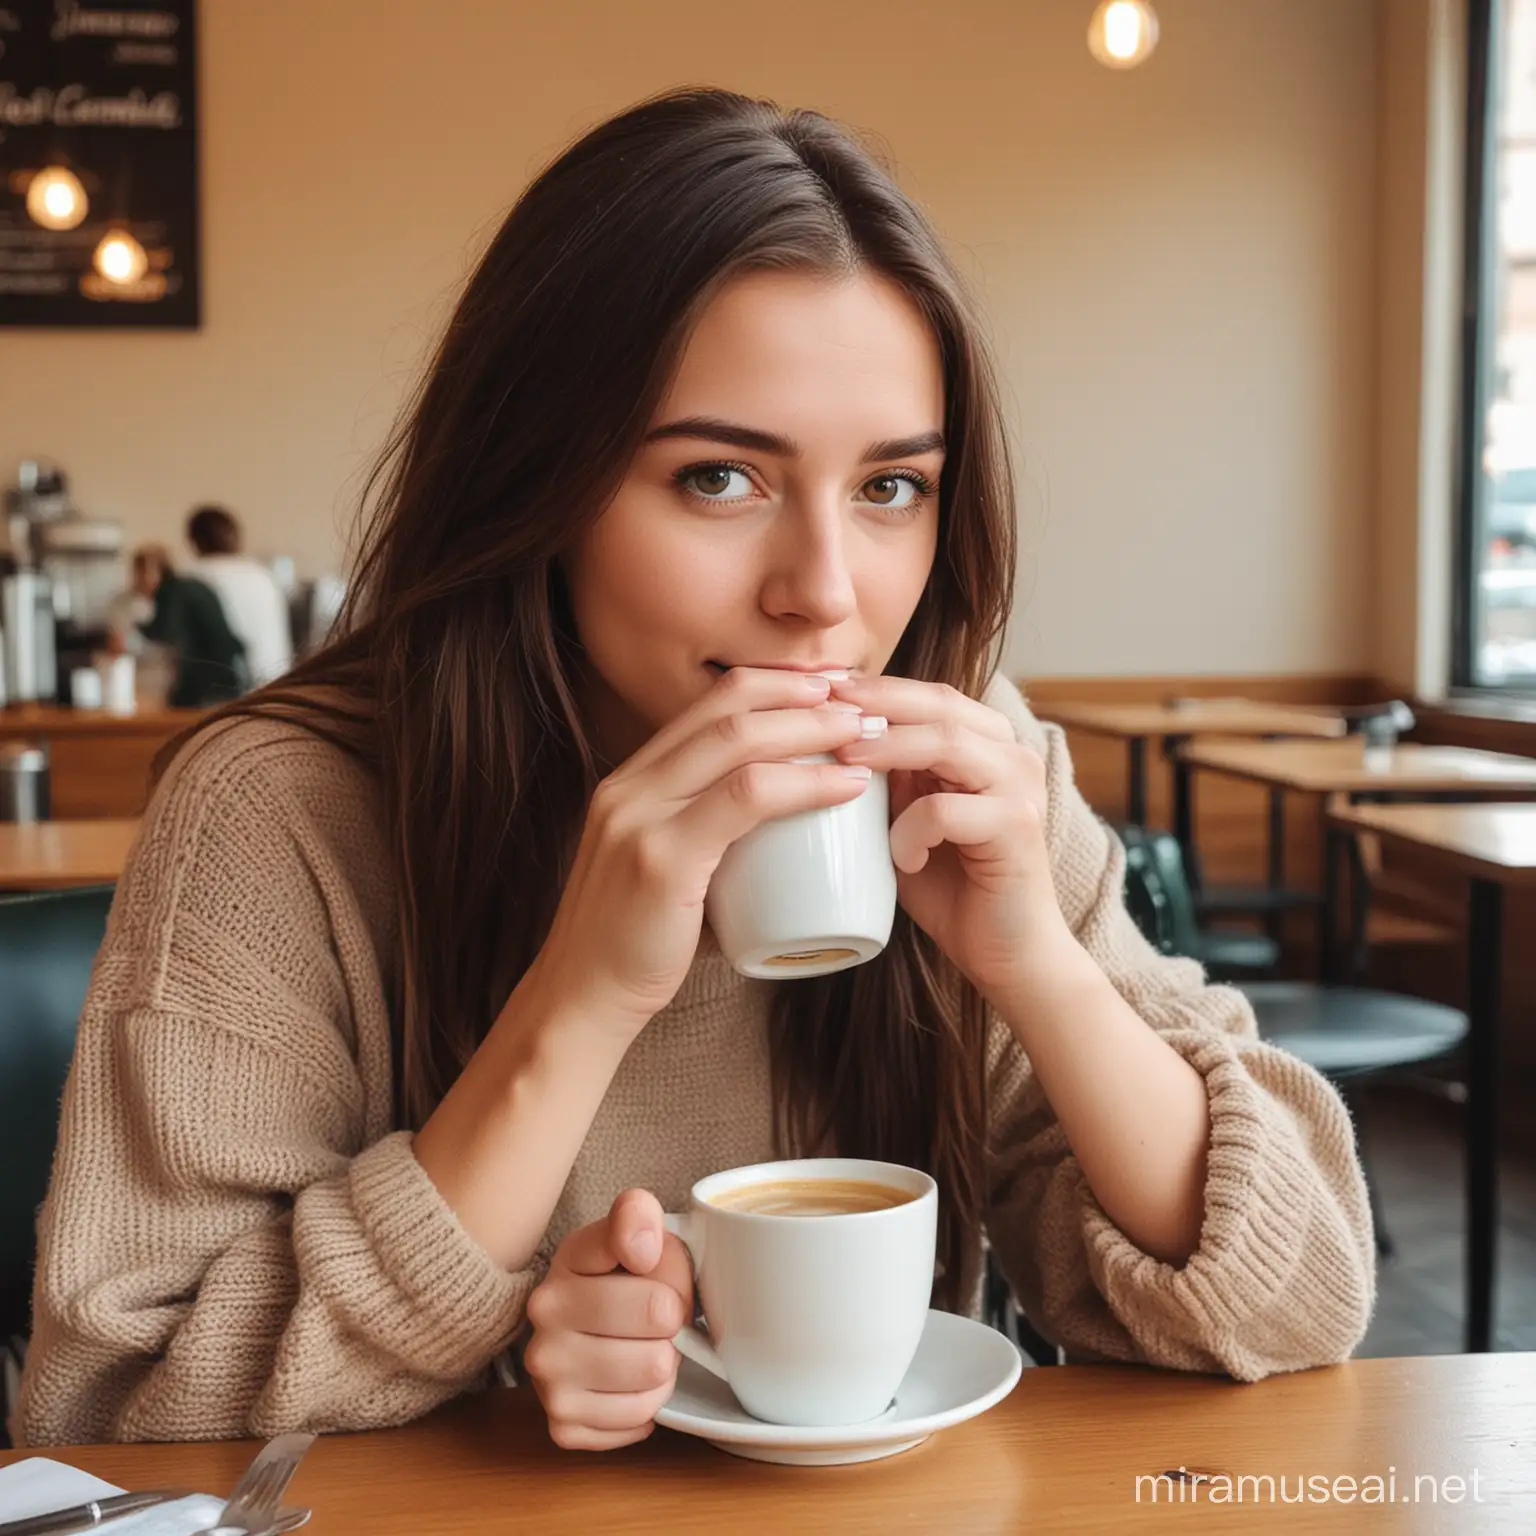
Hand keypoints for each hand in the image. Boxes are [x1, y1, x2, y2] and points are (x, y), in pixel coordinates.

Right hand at [523, 1189, 693, 1450]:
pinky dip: (646, 1404)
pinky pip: (638, 1420)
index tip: (658, 1269)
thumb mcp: (631, 1230)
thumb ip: (638, 1215)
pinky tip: (631, 1383)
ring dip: (663, 1365)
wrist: (587, 1326)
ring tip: (645, 1347)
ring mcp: (547, 1378)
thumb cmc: (622, 1278)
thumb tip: (643, 1250)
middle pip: (662, 1323)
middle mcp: (545, 1320)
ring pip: (654, 1376)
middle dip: (674, 1320)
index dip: (673, 1270)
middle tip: (658, 1317)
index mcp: (566, 1261)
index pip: (649, 1262)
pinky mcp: (562, 1426)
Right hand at [529, 667, 876, 1035]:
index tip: (829, 689)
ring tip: (864, 730)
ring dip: (810, 727)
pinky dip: (805, 784)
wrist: (582, 1001)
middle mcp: (629, 786)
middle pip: (724, 707)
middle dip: (799, 691)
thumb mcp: (669, 871)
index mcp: (632, 782)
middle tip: (860, 697)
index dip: (773, 684)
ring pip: (736, 741)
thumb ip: (711, 841)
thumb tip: (786, 829)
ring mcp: (639, 816)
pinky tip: (846, 786)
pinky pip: (746, 798)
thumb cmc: (638, 945)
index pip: (707, 705)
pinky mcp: (660, 857)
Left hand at [829, 674, 1079, 999]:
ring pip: (946, 743)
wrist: (1008, 954)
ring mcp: (1021, 787)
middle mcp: (1013, 754)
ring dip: (887, 748)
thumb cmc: (953, 889)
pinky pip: (946, 810)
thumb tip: (833, 742)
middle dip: (876, 702)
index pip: (932, 695)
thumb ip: (891, 782)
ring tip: (843, 762)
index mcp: (990, 745)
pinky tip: (901, 859)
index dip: (877, 688)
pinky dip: (910, 830)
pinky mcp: (1018, 826)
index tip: (821, 689)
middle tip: (824, 707)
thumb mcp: (912, 821)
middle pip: (940, 704)